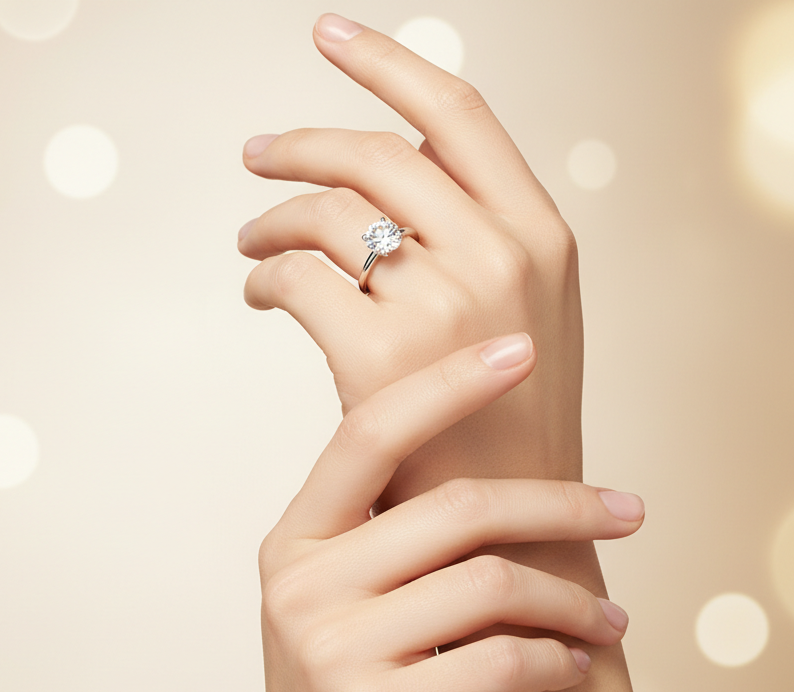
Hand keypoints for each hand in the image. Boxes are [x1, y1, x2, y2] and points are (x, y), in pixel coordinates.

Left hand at [238, 14, 582, 510]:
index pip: (457, 111)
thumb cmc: (508, 430)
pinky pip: (294, 279)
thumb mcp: (526, 317)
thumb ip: (477, 238)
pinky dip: (263, 278)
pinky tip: (259, 294)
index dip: (385, 60)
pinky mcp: (380, 358)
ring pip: (325, 214)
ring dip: (272, 219)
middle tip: (258, 155)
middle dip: (302, 145)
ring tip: (251, 243)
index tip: (328, 34)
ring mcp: (442, 305)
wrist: (514, 539)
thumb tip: (392, 170)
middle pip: (374, 152)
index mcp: (542, 234)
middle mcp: (500, 255)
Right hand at [254, 337, 638, 691]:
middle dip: (562, 505)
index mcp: (292, 544)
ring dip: (572, 602)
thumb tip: (477, 458)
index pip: (368, 433)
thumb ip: (382, 536)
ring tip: (610, 622)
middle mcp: (301, 587)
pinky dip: (555, 661)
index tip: (518, 351)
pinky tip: (572, 667)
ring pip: (490, 583)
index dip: (446, 384)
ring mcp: (332, 652)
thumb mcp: (340, 606)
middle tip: (630, 510)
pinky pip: (500, 660)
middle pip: (456, 507)